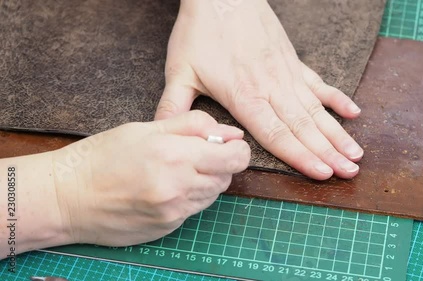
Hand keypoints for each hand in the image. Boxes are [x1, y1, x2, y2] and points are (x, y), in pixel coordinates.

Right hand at [53, 110, 249, 245]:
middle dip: (220, 163)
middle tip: (194, 154)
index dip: (238, 150)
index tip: (229, 144)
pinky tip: (165, 188)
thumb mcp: (146, 128)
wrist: (67, 198)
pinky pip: (194, 210)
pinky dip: (189, 197)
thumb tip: (232, 133)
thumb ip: (194, 126)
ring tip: (175, 171)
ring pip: (212, 195)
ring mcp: (174, 212)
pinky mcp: (168, 228)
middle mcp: (178, 188)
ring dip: (205, 181)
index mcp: (174, 156)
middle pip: (227, 177)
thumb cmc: (101, 156)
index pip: (234, 158)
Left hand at [155, 0, 363, 179]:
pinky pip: (319, 84)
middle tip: (350, 172)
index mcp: (245, 95)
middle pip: (303, 126)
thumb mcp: (179, 71)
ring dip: (337, 134)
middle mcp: (271, 88)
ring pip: (316, 110)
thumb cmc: (200, 31)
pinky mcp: (293, 62)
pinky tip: (353, 113)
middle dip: (328, 153)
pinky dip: (337, 100)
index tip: (322, 174)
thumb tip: (165, 137)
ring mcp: (286, 74)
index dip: (300, 156)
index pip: (276, 134)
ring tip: (356, 153)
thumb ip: (174, 108)